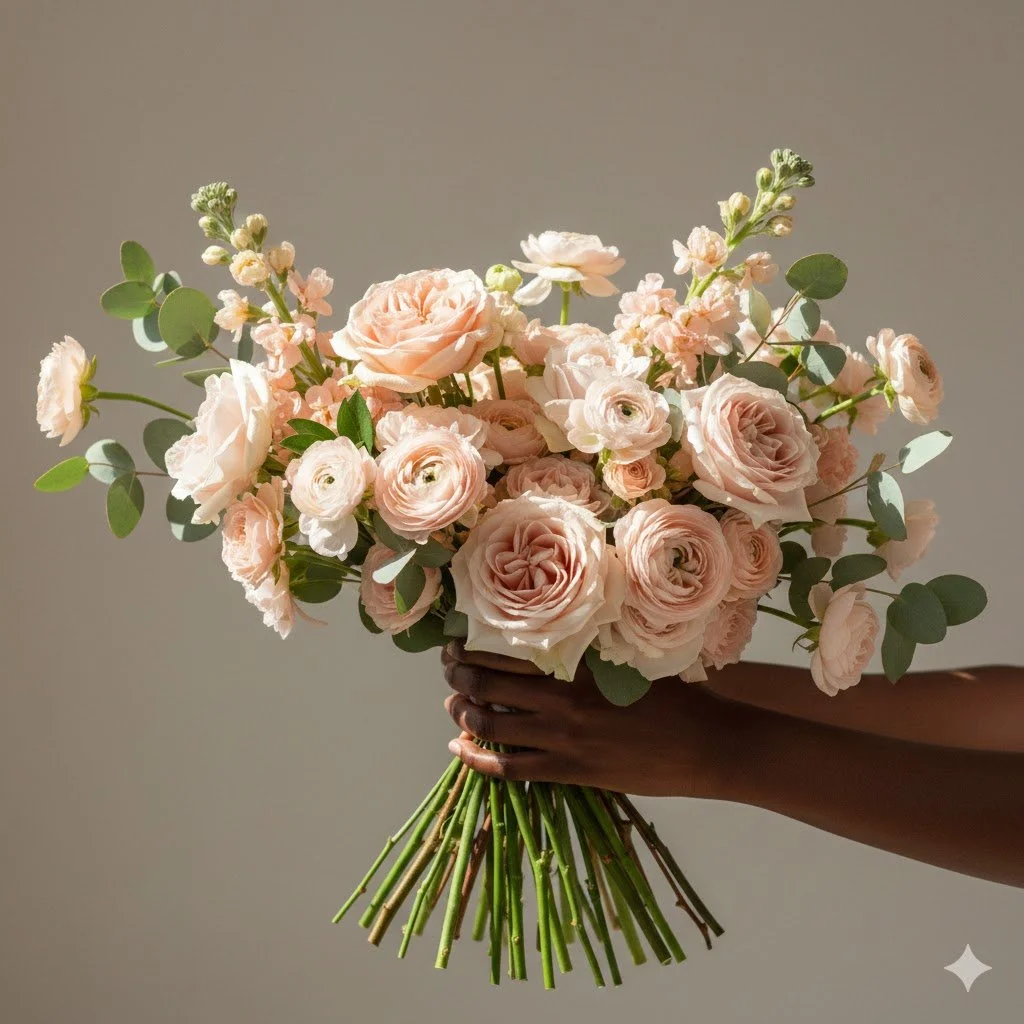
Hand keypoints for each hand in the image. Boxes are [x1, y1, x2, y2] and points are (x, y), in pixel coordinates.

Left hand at [442, 641, 749, 796]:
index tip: (457, 642)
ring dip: (463, 714)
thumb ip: (590, 649)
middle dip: (457, 676)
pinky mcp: (572, 772)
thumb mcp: (631, 657)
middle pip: (488, 685)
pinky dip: (478, 760)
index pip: (506, 651)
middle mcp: (562, 699)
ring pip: (491, 725)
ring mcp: (564, 738)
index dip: (472, 647)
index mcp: (577, 664)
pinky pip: (510, 768)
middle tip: (447, 669)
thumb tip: (553, 635)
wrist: (707, 744)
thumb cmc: (676, 694)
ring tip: (452, 706)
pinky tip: (461, 751)